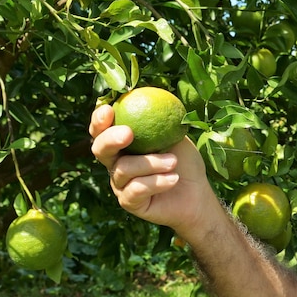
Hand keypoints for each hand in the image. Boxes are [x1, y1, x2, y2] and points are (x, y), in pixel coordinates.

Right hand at [89, 104, 216, 232]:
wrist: (197, 194)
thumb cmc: (185, 162)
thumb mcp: (174, 136)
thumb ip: (160, 119)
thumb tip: (151, 94)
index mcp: (122, 144)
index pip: (101, 130)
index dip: (99, 120)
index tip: (108, 110)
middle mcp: (116, 163)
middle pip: (99, 149)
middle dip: (111, 139)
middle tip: (129, 133)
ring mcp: (120, 184)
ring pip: (124, 169)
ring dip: (151, 163)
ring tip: (173, 162)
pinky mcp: (129, 202)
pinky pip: (135, 190)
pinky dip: (156, 182)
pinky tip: (173, 179)